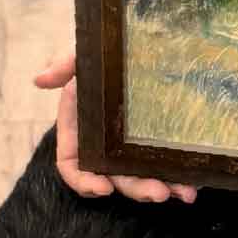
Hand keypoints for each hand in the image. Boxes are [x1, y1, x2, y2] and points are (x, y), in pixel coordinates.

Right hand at [32, 55, 196, 202]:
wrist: (137, 44)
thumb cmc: (105, 53)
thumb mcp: (85, 54)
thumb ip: (64, 65)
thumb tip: (39, 80)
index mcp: (80, 129)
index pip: (73, 166)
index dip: (85, 182)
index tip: (104, 189)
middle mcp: (105, 144)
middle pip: (115, 178)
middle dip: (137, 189)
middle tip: (160, 193)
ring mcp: (132, 146)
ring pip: (144, 177)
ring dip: (163, 188)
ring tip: (186, 192)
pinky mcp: (158, 141)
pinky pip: (166, 164)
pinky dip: (180, 175)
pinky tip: (198, 179)